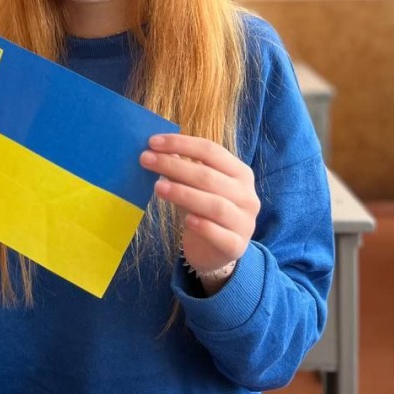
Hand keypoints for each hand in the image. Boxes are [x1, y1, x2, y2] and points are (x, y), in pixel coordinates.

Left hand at [140, 134, 259, 281]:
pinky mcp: (236, 246)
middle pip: (209, 176)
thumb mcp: (195, 187)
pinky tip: (186, 220)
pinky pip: (219, 234)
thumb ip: (182, 168)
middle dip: (175, 165)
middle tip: (146, 160)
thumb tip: (157, 148)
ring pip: (215, 205)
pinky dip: (202, 226)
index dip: (181, 144)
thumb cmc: (204, 211)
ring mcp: (244, 221)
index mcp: (240, 173)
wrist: (216, 251)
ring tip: (157, 187)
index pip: (211, 151)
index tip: (153, 142)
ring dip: (184, 194)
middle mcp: (247, 195)